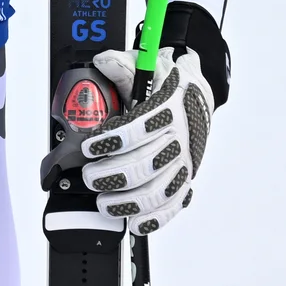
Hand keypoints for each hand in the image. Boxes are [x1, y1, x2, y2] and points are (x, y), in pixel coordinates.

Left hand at [74, 45, 212, 235]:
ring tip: (104, 203)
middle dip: (114, 174)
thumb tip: (104, 62)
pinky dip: (156, 218)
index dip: (114, 139)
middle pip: (148, 164)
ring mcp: (185, 162)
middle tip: (90, 176)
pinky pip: (175, 205)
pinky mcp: (186, 179)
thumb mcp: (146, 65)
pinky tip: (136, 224)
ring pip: (161, 190)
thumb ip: (123, 65)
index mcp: (169, 107)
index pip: (142, 126)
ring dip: (130, 201)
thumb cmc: (165, 84)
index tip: (90, 146)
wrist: (196, 96)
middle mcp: (180, 137)